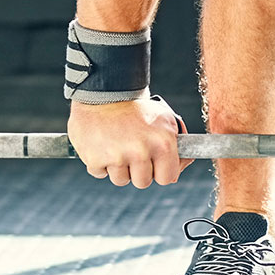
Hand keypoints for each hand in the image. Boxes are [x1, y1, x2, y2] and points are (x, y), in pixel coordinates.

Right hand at [68, 96, 191, 187]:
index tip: (154, 165)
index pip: (167, 178)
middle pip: (143, 182)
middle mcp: (140, 152)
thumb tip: (180, 167)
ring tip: (116, 145)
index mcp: (162, 144)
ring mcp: (116, 157)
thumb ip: (177, 144)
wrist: (104, 92)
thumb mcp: (165, 119)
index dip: (160, 172)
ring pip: (121, 179)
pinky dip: (99, 162)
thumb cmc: (137, 108)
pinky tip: (101, 144)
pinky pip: (99, 173)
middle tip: (132, 152)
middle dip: (138, 171)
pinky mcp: (94, 159)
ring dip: (118, 167)